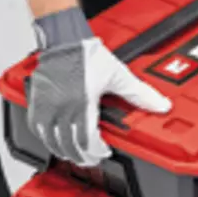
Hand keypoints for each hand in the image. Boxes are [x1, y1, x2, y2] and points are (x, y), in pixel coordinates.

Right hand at [27, 37, 171, 166]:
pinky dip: (47, 139)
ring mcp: (47, 105)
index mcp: (82, 101)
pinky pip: (36, 128)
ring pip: (52, 140)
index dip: (96, 151)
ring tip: (75, 154)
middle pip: (69, 145)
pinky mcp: (36, 101)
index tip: (104, 151)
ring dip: (64, 151)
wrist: (63, 38)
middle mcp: (62, 106)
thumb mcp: (118, 74)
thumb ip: (139, 93)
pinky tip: (55, 141)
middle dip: (82, 156)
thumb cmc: (86, 53)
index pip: (86, 139)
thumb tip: (161, 105)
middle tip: (92, 159)